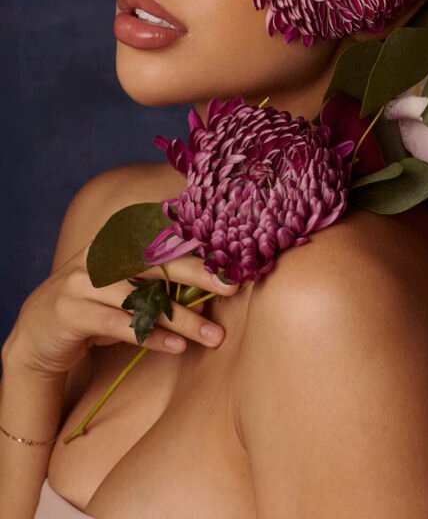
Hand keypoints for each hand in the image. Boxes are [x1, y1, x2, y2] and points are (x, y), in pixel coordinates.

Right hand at [3, 244, 240, 377]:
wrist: (38, 333)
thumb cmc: (96, 305)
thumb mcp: (125, 282)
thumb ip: (160, 275)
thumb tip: (215, 279)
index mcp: (115, 238)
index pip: (163, 238)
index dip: (198, 247)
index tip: (232, 259)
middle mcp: (99, 254)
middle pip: (158, 262)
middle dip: (199, 274)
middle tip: (232, 288)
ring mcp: (82, 282)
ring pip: (143, 299)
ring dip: (183, 319)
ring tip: (214, 336)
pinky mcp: (72, 312)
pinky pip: (120, 325)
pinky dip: (152, 337)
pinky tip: (177, 347)